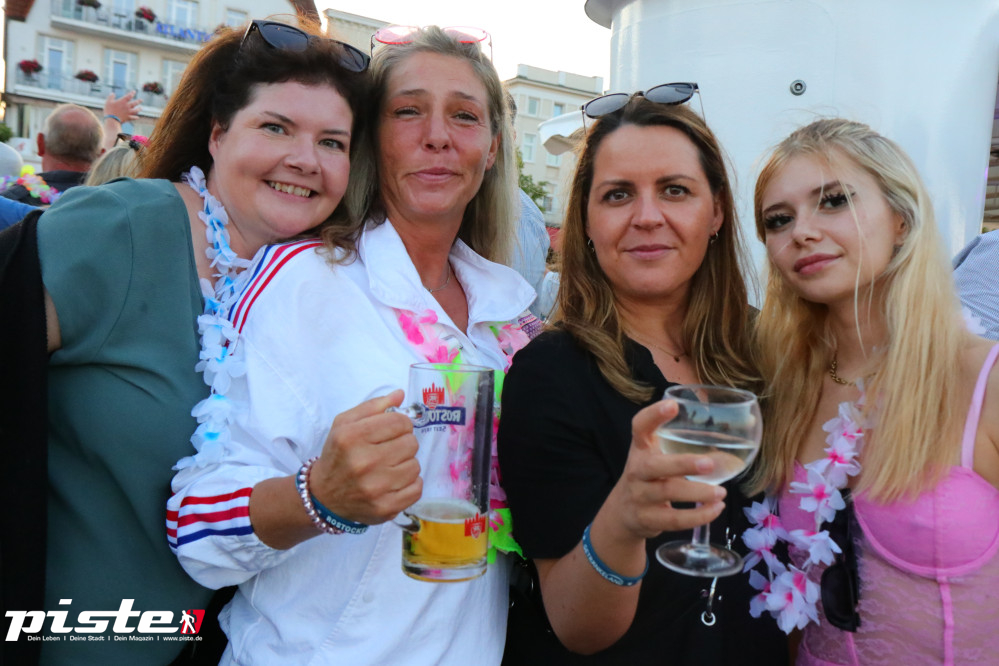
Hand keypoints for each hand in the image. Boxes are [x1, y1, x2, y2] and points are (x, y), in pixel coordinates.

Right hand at [104, 90, 141, 121]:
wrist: (112, 119)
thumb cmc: (109, 110)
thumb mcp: (108, 102)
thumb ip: (111, 97)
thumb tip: (112, 93)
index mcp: (123, 102)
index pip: (129, 96)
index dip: (132, 93)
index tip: (134, 91)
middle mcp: (127, 106)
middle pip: (134, 103)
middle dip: (138, 101)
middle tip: (141, 100)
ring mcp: (128, 112)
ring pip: (136, 110)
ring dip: (139, 109)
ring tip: (141, 108)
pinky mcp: (128, 118)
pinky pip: (133, 117)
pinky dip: (136, 117)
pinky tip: (138, 117)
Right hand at [309, 389, 421, 524]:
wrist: (324, 496)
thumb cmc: (338, 455)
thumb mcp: (344, 424)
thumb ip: (373, 406)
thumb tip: (400, 394)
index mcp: (352, 437)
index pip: (399, 422)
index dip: (400, 424)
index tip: (393, 430)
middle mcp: (363, 463)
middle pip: (411, 443)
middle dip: (403, 443)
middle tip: (390, 449)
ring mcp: (375, 489)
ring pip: (415, 466)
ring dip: (406, 464)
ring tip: (390, 467)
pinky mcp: (385, 508)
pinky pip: (417, 488)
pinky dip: (410, 484)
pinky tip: (394, 482)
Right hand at [603, 400, 725, 539]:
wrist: (622, 513)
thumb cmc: (649, 477)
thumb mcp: (655, 455)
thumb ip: (682, 443)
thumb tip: (740, 427)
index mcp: (640, 449)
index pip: (639, 427)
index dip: (653, 415)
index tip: (673, 406)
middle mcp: (636, 470)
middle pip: (654, 466)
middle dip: (682, 464)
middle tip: (709, 464)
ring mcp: (639, 496)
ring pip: (667, 493)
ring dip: (697, 493)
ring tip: (721, 492)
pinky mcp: (647, 519)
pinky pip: (674, 520)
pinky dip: (698, 516)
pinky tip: (716, 509)